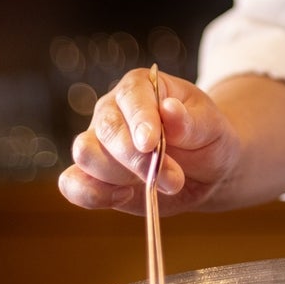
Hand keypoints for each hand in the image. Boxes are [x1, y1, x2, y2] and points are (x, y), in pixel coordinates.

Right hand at [58, 69, 240, 215]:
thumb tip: (169, 109)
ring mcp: (98, 143)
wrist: (207, 171)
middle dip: (136, 158)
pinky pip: (72, 183)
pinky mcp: (93, 177)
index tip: (151, 143)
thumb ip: (191, 121)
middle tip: (173, 177)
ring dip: (120, 177)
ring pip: (86, 155)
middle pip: (106, 129)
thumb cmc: (208, 139)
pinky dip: (91, 195)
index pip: (131, 96)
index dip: (139, 119)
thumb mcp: (212, 127)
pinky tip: (124, 196)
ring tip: (158, 185)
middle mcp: (112, 110)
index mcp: (141, 87)